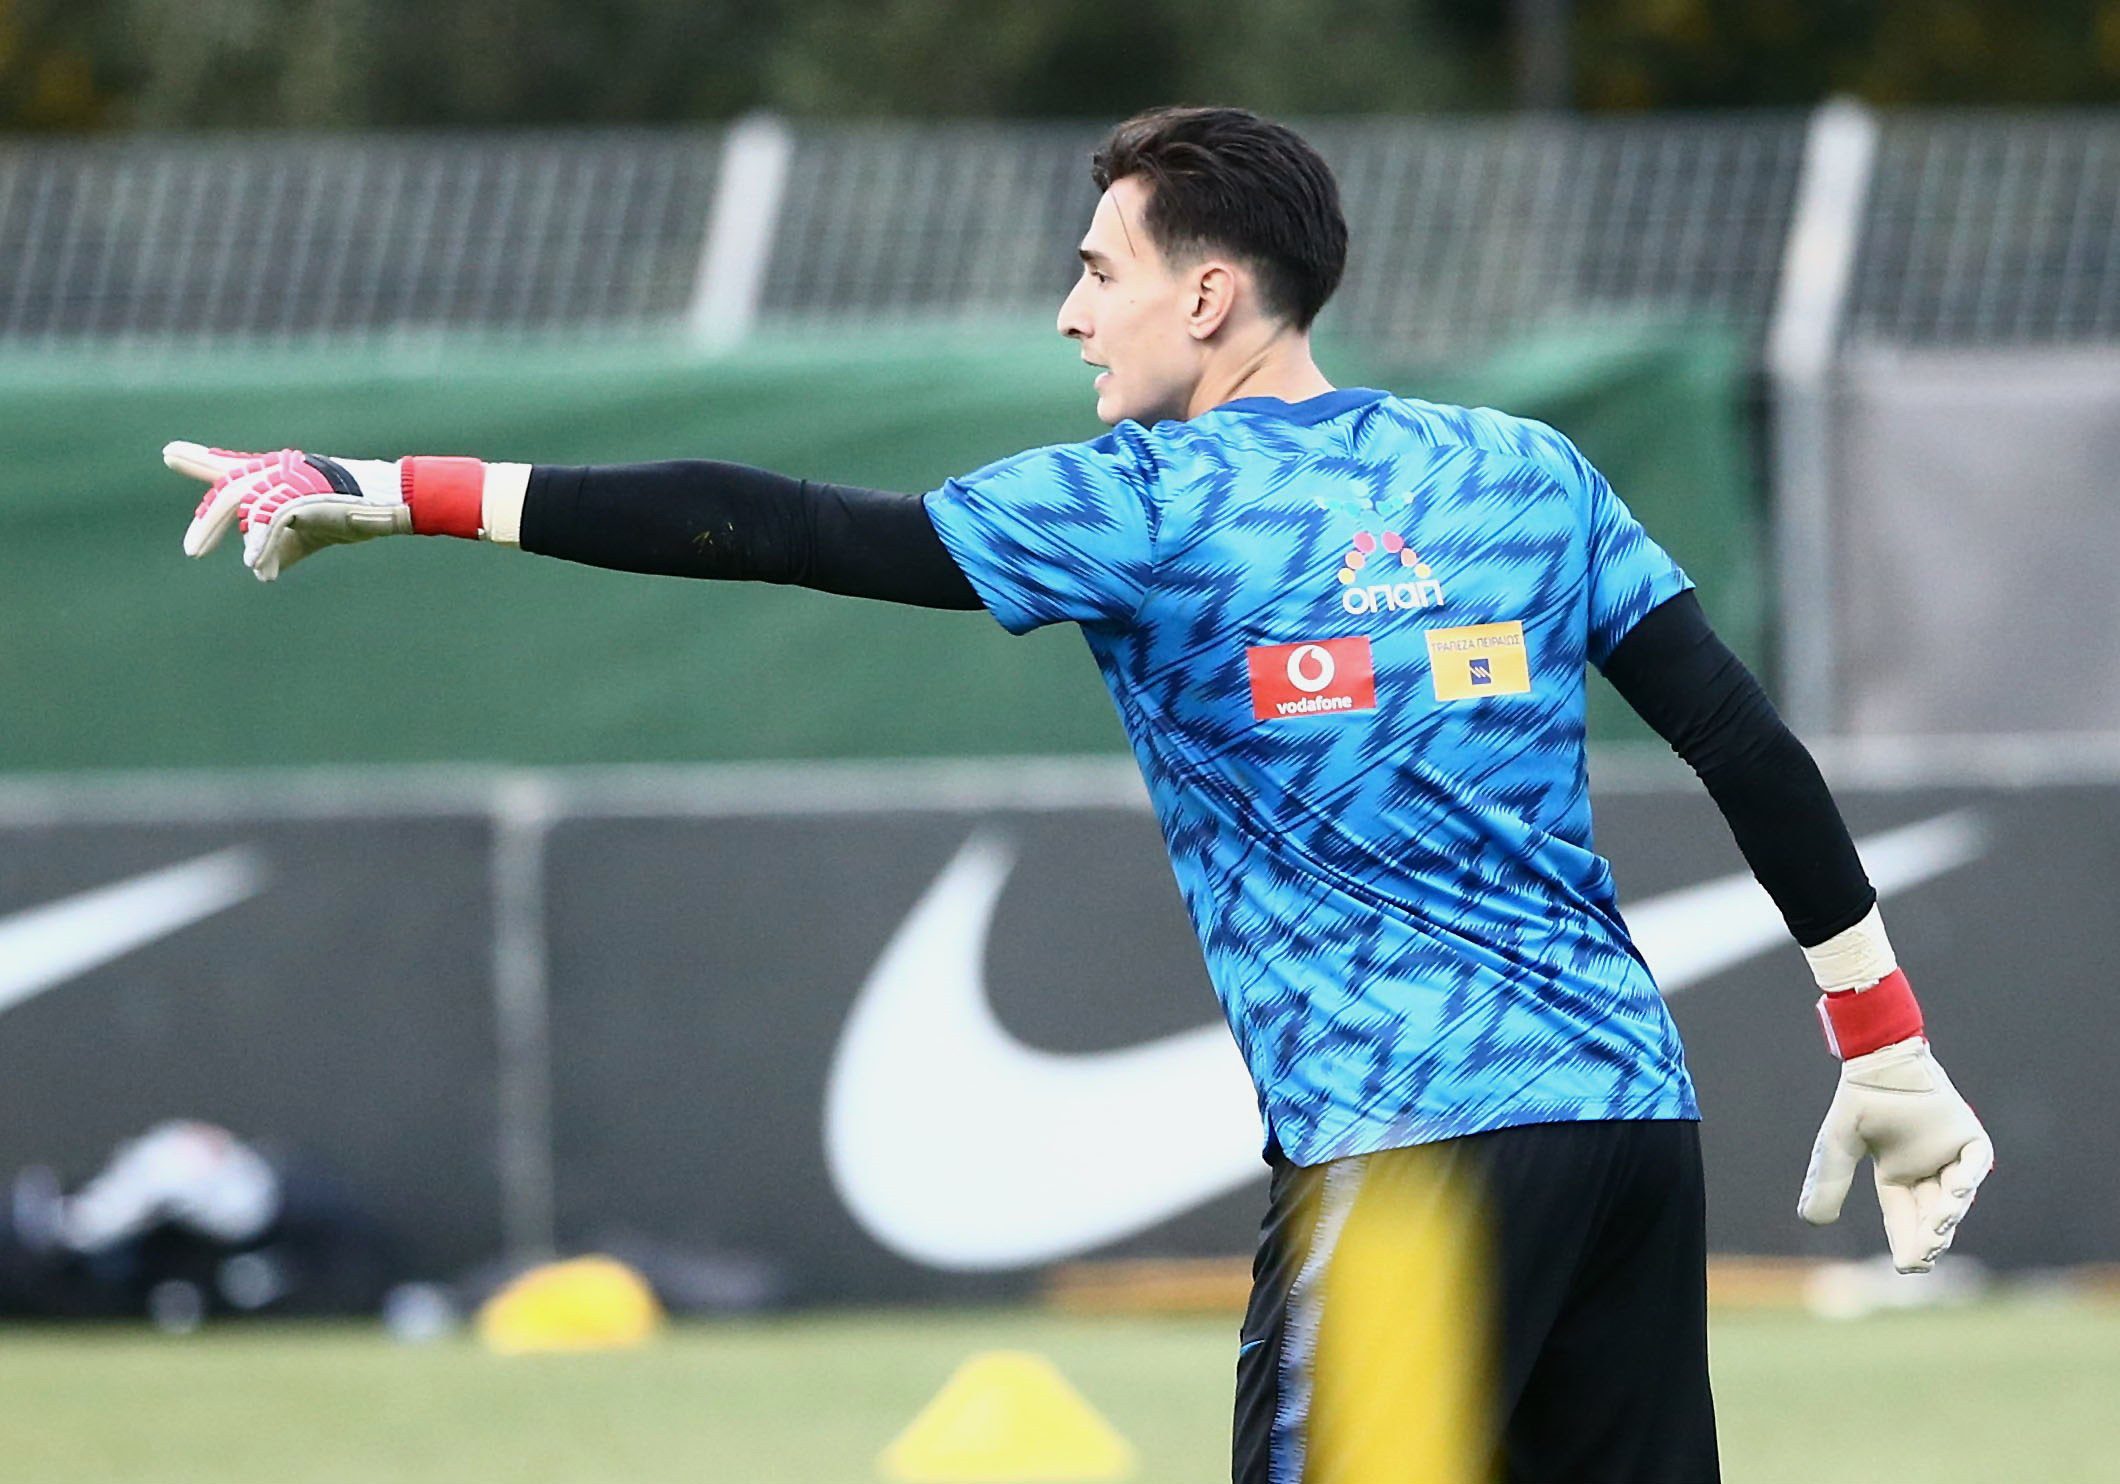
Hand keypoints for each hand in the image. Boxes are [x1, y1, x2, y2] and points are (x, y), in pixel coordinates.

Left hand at [168, 442, 410, 581]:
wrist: (391, 503)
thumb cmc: (355, 513)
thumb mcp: (311, 533)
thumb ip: (283, 548)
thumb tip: (261, 573)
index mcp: (278, 478)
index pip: (234, 470)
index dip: (201, 462)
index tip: (172, 454)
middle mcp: (279, 472)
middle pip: (228, 487)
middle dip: (204, 514)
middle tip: (191, 548)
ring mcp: (290, 480)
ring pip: (240, 500)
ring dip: (212, 527)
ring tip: (196, 553)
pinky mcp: (303, 494)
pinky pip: (271, 517)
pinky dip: (260, 542)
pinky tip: (256, 566)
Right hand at [1797, 1036, 1992, 1271]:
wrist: (1880, 1059)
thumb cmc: (1860, 1098)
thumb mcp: (1838, 1146)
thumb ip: (1829, 1181)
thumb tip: (1813, 1222)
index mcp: (1898, 1173)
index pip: (1903, 1216)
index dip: (1906, 1242)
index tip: (1906, 1268)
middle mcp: (1928, 1169)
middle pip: (1932, 1214)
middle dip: (1929, 1238)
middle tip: (1923, 1258)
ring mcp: (1951, 1154)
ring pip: (1956, 1195)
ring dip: (1948, 1214)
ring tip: (1938, 1230)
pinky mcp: (1969, 1136)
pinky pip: (1976, 1163)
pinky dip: (1970, 1179)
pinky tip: (1957, 1193)